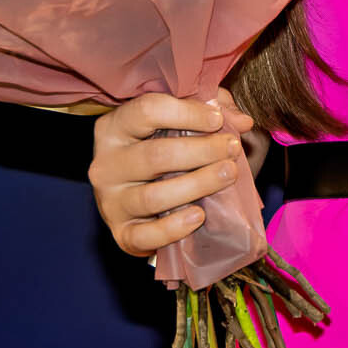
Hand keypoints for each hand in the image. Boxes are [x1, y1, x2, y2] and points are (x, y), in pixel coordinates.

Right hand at [88, 87, 256, 258]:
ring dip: (197, 185)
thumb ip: (215, 111)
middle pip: (155, 155)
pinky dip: (173, 228)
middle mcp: (105, 164)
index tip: (218, 119)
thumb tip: (242, 122)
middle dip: (201, 151)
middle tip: (232, 149)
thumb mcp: (187, 119)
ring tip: (228, 175)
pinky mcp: (121, 234)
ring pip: (153, 196)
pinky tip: (199, 215)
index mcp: (115, 126)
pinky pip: (145, 236)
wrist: (145, 195)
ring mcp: (110, 202)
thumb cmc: (167, 147)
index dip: (188, 113)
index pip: (148, 111)